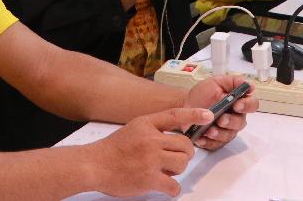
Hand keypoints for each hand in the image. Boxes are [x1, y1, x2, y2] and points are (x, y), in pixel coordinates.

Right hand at [87, 107, 205, 196]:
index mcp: (146, 124)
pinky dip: (172, 188)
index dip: (194, 114)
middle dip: (186, 154)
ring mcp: (150, 159)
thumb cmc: (113, 149)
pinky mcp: (149, 178)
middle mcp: (150, 139)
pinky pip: (174, 185)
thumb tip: (175, 140)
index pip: (175, 115)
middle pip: (185, 145)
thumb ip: (153, 130)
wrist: (94, 165)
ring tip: (165, 171)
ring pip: (182, 163)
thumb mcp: (133, 129)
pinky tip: (164, 185)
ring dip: (178, 170)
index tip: (208, 114)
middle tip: (177, 159)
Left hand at [184, 74, 257, 149]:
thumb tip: (250, 85)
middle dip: (231, 121)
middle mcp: (236, 118)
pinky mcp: (216, 142)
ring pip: (229, 135)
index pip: (252, 105)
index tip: (237, 105)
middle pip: (241, 123)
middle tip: (221, 119)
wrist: (186, 104)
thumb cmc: (204, 93)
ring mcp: (226, 131)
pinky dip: (208, 142)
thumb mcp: (216, 82)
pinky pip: (215, 145)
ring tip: (209, 130)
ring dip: (220, 134)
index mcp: (239, 103)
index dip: (247, 106)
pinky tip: (201, 138)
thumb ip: (233, 81)